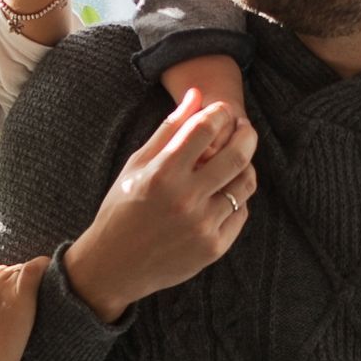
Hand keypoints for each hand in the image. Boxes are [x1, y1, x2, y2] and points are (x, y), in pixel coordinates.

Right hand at [0, 258, 48, 360]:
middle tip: (37, 299)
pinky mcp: (20, 294)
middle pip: (11, 272)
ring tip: (49, 293)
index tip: (17, 297)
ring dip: (35, 280)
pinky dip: (47, 268)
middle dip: (23, 282)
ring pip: (24, 270)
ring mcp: (2, 288)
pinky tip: (56, 276)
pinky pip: (37, 268)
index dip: (9, 284)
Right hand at [64, 90, 257, 322]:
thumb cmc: (121, 209)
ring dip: (246, 166)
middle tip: (244, 129)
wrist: (113, 266)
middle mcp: (185, 199)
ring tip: (235, 160)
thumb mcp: (136, 165)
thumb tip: (198, 94)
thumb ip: (169, 129)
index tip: (221, 111)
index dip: (220, 113)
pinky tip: (223, 193)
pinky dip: (236, 198)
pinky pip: (240, 213)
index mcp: (162, 174)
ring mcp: (202, 226)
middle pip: (237, 155)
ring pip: (245, 184)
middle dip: (247, 134)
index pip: (206, 129)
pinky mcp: (213, 247)